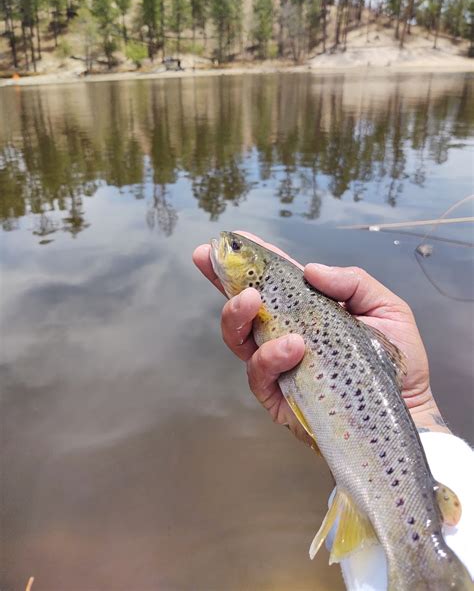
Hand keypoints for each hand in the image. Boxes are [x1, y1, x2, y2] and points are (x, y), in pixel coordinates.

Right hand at [193, 232, 448, 443]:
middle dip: (225, 286)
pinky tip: (293, 346)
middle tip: (227, 273)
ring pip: (239, 339)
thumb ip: (353, 282)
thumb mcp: (385, 308)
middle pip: (242, 309)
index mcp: (307, 311)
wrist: (408, 408)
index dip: (247, 261)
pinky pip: (258, 374)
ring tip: (254, 302)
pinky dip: (270, 357)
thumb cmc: (398, 359)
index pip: (271, 282)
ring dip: (239, 316)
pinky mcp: (278, 397)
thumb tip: (311, 270)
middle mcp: (285, 335)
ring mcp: (278, 366)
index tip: (225, 241)